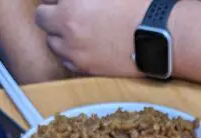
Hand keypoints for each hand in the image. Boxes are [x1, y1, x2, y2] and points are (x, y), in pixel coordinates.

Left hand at [35, 0, 149, 76]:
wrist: (158, 37)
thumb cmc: (139, 7)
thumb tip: (79, 3)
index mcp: (70, 2)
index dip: (59, 0)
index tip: (67, 2)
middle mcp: (66, 25)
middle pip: (42, 19)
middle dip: (52, 15)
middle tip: (67, 15)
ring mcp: (75, 50)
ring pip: (52, 43)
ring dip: (59, 36)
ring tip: (76, 34)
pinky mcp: (87, 69)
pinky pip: (67, 62)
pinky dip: (71, 55)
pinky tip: (84, 49)